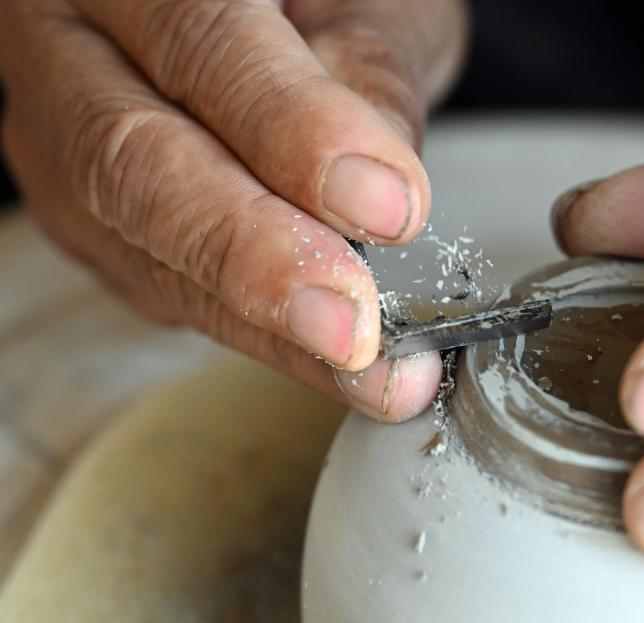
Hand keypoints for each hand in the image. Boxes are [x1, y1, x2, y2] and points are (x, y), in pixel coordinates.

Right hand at [0, 0, 466, 420]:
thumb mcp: (363, 0)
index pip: (201, 45)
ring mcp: (61, 138)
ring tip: (369, 368)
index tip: (385, 208)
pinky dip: (254, 334)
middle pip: (132, 163)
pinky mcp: (94, 218)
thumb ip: (366, 76)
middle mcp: (66, 48)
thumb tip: (383, 194)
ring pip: (142, 248)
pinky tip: (326, 357)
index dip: (292, 134)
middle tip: (351, 323)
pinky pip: (162, 289)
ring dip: (264, 324)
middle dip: (253, 258)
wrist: (270, 17)